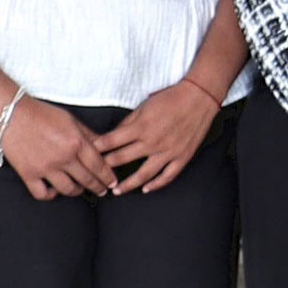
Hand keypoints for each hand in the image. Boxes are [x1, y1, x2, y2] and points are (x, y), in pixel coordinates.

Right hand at [0, 95, 116, 199]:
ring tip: (80, 189)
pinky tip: (54, 189)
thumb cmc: (42, 114)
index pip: (98, 165)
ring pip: (67, 189)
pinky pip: (42, 194)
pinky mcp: (28, 174)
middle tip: (102, 190)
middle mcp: (63, 157)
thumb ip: (88, 135)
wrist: (12, 113)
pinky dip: (51, 195)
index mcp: (76, 142)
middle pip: (86, 179)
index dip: (107, 176)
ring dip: (77, 191)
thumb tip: (104, 147)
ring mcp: (45, 167)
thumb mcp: (71, 120)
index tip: (112, 182)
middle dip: (98, 186)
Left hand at [94, 79, 220, 193]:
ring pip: (143, 174)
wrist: (199, 97)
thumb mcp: (144, 106)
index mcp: (141, 127)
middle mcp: (153, 141)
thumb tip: (112, 137)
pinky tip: (146, 189)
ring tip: (116, 191)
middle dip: (105, 167)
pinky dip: (156, 184)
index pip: (110, 142)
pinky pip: (167, 175)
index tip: (88, 155)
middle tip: (95, 175)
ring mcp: (168, 151)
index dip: (96, 149)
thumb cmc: (170, 98)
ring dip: (127, 184)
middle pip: (121, 159)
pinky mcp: (182, 156)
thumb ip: (127, 123)